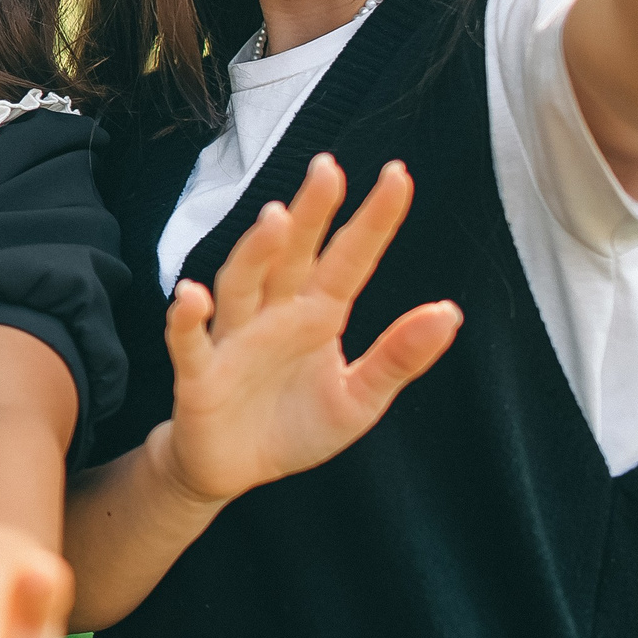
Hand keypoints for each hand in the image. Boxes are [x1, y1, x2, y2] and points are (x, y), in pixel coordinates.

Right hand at [151, 155, 459, 505]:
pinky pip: (190, 341)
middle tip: (328, 169)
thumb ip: (398, 357)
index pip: (349, 258)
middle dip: (309, 212)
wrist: (232, 469)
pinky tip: (192, 295)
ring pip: (242, 283)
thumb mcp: (359, 400)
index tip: (397, 176)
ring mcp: (235, 338)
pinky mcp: (199, 374)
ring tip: (275, 219)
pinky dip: (187, 318)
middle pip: (292, 254)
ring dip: (256, 252)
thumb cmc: (293, 426)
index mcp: (317, 314)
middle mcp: (274, 314)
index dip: (372, 220)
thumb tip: (450, 311)